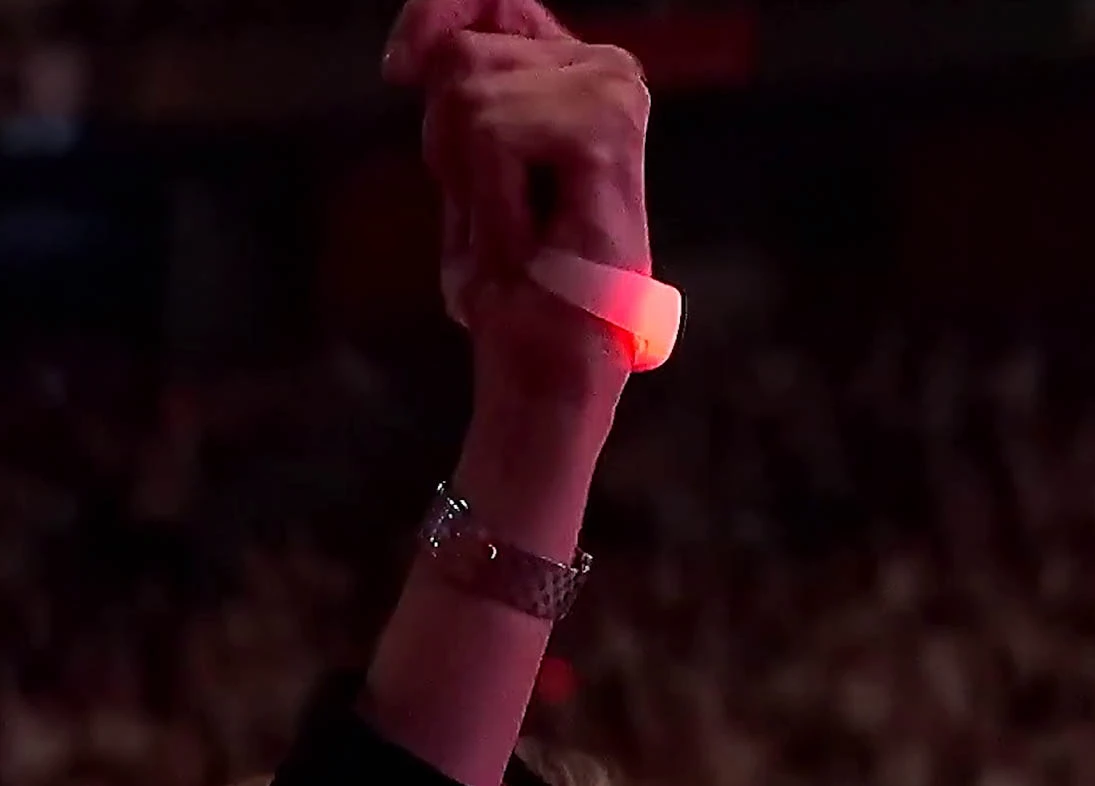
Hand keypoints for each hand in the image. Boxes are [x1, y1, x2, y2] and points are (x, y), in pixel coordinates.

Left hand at [383, 0, 649, 386]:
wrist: (548, 361)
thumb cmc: (513, 276)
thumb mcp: (469, 164)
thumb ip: (461, 89)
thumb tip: (418, 47)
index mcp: (582, 73)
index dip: (435, 16)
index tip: (398, 68)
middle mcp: (610, 72)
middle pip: (464, 53)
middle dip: (448, 142)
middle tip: (499, 213)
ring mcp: (613, 94)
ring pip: (468, 94)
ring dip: (470, 182)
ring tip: (517, 231)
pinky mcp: (605, 130)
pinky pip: (490, 134)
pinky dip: (489, 203)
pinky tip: (529, 240)